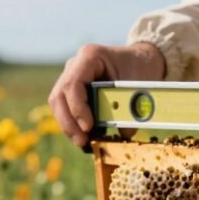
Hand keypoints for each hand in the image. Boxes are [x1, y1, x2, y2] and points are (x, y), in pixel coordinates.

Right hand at [49, 42, 165, 148]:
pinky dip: (75, 126)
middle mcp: (75, 66)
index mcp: (90, 56)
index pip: (73, 84)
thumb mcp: (139, 84)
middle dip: (69, 123)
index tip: (88, 127)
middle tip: (82, 142)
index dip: (77, 108)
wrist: (139, 60)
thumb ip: (131, 107)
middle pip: (59, 97)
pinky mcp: (73, 92)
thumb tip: (124, 134)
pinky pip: (66, 110)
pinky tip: (87, 138)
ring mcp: (71, 78)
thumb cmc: (139, 68)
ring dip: (69, 127)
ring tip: (85, 143)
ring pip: (59, 106)